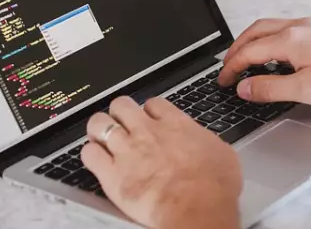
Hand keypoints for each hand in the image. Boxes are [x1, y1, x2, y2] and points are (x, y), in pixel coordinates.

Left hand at [82, 96, 240, 228]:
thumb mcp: (221, 153)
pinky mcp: (111, 174)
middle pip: (122, 105)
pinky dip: (90, 154)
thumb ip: (203, 141)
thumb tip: (205, 144)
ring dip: (99, 128)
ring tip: (102, 137)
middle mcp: (147, 132)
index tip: (150, 118)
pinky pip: (89, 154)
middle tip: (122, 123)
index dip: (149, 110)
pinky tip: (96, 159)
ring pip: (99, 124)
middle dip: (120, 113)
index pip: (153, 103)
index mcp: (175, 124)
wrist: (196, 206)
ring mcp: (127, 151)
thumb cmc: (213, 185)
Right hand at [217, 18, 310, 107]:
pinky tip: (280, 53)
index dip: (232, 67)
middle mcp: (300, 26)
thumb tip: (246, 87)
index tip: (224, 80)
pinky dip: (272, 39)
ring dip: (254, 41)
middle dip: (237, 49)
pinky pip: (288, 28)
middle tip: (228, 66)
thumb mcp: (307, 89)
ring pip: (272, 26)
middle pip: (256, 31)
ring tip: (248, 58)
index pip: (249, 51)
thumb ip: (272, 88)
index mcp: (291, 40)